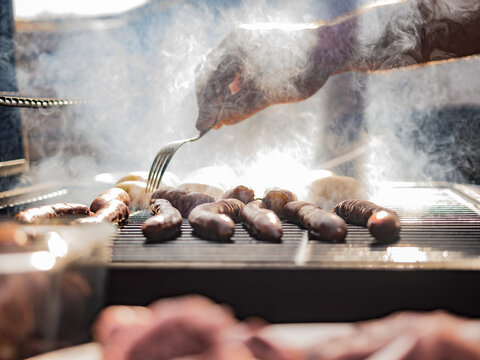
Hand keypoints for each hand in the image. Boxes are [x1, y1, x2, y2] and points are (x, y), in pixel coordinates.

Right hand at [195, 23, 348, 131]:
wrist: (330, 49)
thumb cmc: (302, 70)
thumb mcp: (270, 94)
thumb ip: (242, 108)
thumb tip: (218, 122)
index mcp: (237, 45)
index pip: (209, 80)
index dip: (205, 107)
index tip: (203, 128)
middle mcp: (236, 40)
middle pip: (208, 73)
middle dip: (208, 101)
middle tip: (209, 125)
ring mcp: (245, 42)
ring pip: (219, 71)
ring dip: (217, 95)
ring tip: (221, 118)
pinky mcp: (254, 48)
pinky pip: (232, 67)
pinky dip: (229, 86)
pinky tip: (234, 100)